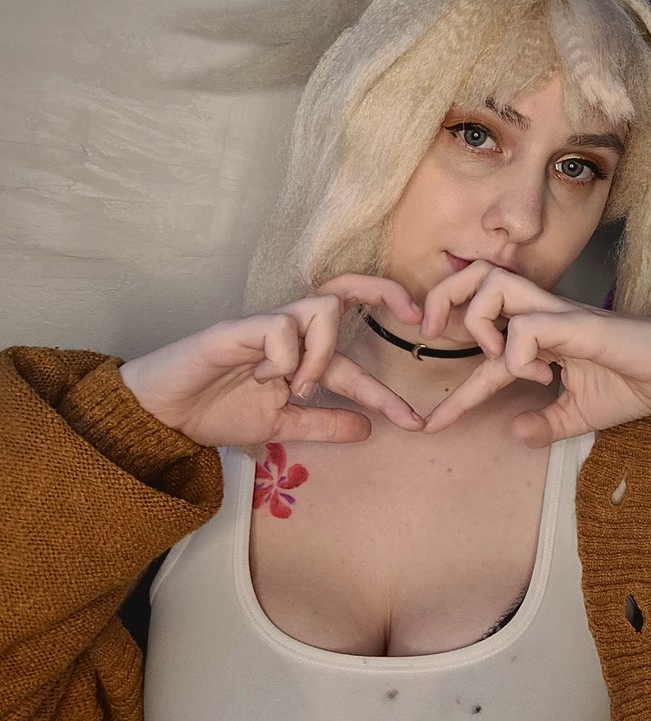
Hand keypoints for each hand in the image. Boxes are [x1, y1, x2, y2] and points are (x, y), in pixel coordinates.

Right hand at [118, 276, 424, 445]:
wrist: (165, 416)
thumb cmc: (217, 410)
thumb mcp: (281, 424)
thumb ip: (323, 424)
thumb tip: (368, 430)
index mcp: (301, 352)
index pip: (354, 355)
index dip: (387, 389)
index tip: (416, 421)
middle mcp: (288, 330)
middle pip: (344, 290)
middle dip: (385, 292)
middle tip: (415, 315)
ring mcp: (263, 325)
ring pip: (320, 308)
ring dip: (323, 352)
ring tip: (302, 387)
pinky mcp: (236, 329)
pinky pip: (279, 327)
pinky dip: (285, 357)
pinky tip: (265, 377)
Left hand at [420, 263, 650, 445]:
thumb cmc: (635, 384)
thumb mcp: (579, 414)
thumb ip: (546, 423)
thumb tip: (516, 434)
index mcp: (539, 331)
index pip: (481, 345)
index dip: (454, 390)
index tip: (430, 424)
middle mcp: (543, 314)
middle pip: (476, 275)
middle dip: (442, 300)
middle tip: (432, 337)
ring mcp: (559, 315)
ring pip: (495, 283)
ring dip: (480, 321)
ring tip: (495, 357)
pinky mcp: (579, 324)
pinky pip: (529, 326)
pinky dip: (520, 354)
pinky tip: (541, 374)